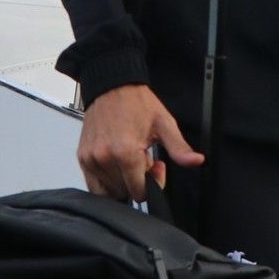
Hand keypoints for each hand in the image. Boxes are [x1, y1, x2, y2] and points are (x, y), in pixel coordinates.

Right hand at [77, 84, 202, 201]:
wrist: (112, 86)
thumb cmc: (136, 103)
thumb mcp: (164, 123)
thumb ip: (179, 148)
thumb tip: (196, 161)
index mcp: (125, 153)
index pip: (140, 193)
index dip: (153, 183)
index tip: (155, 165)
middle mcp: (105, 158)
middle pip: (126, 192)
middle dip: (138, 181)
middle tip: (143, 159)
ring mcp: (90, 159)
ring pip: (110, 190)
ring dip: (122, 180)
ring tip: (129, 159)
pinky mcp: (82, 157)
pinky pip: (94, 186)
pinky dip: (106, 181)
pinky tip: (116, 164)